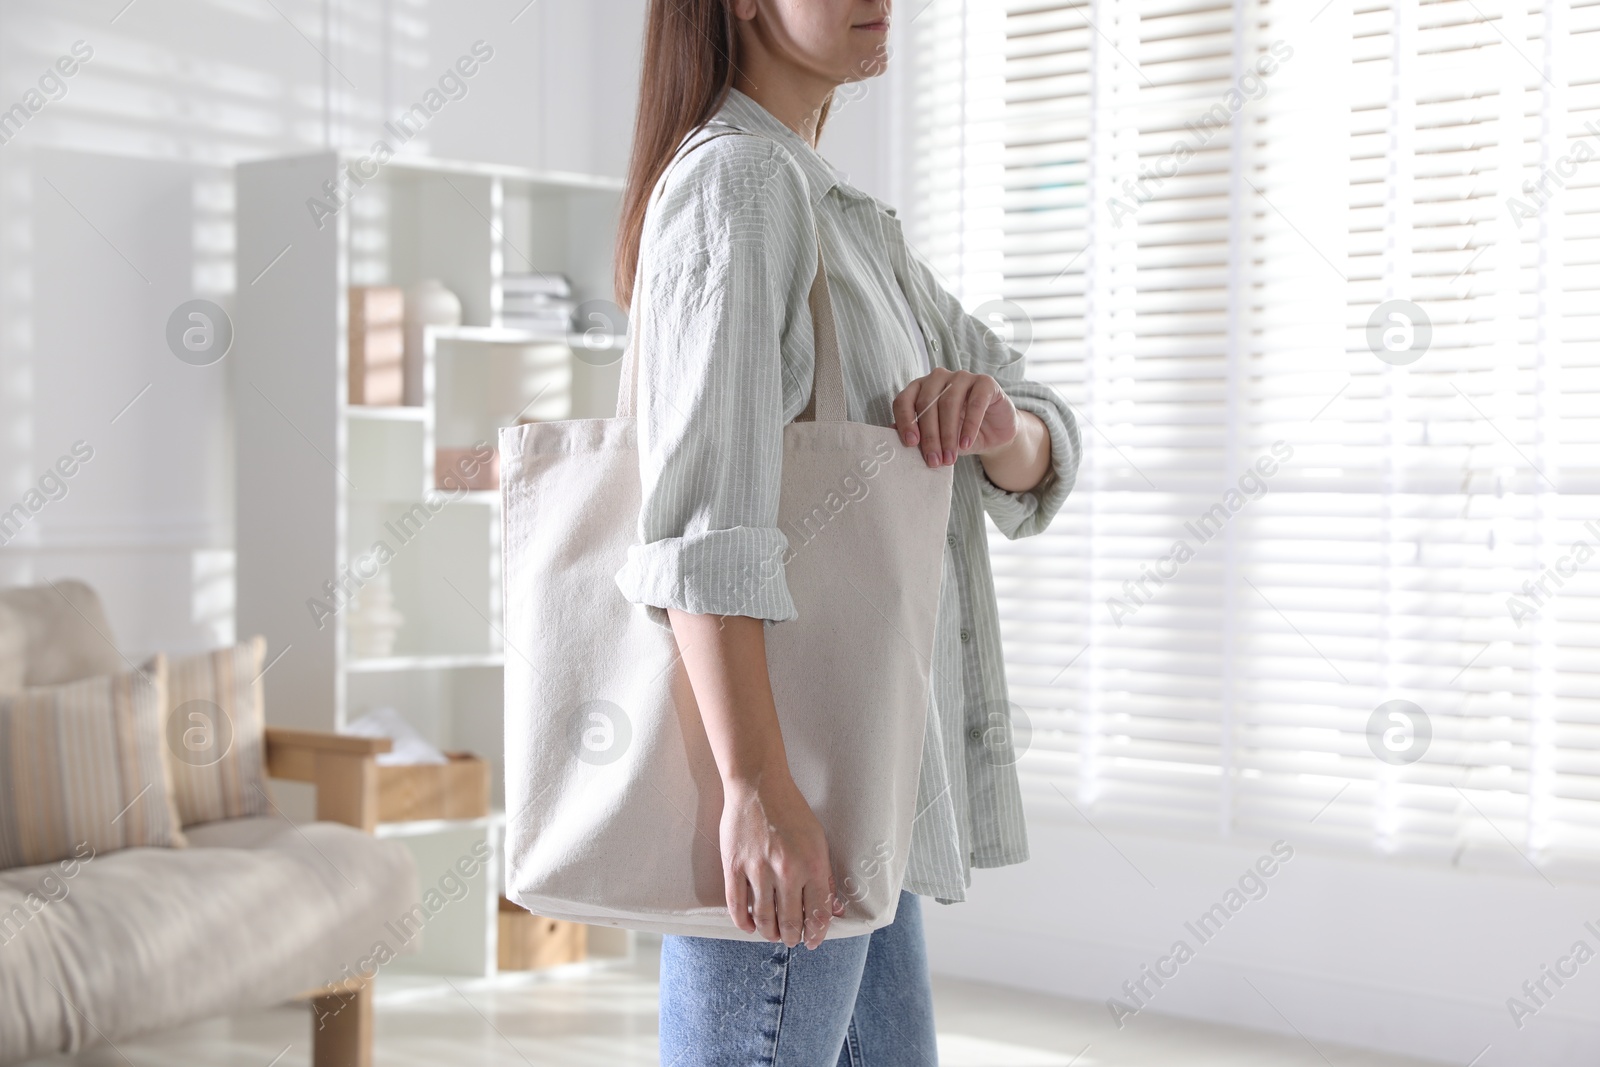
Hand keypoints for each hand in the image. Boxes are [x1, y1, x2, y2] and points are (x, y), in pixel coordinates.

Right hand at [720, 771, 844, 948]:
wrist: (759, 786)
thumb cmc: (792, 810)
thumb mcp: (818, 840)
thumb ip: (826, 877)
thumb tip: (835, 908)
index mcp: (813, 864)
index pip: (818, 912)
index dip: (817, 932)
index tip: (813, 940)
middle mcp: (787, 871)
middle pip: (791, 920)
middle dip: (792, 936)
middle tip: (791, 940)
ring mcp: (758, 869)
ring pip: (764, 917)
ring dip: (769, 932)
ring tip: (772, 934)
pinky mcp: (734, 865)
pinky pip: (737, 904)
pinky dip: (742, 921)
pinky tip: (748, 926)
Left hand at [892, 368, 1017, 467]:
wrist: (994, 434)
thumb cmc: (959, 434)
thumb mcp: (936, 438)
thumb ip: (917, 436)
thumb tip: (891, 439)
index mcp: (920, 388)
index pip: (904, 400)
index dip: (905, 421)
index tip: (910, 443)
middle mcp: (938, 378)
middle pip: (927, 403)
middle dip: (929, 436)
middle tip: (933, 460)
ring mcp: (962, 377)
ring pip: (949, 402)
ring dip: (948, 434)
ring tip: (949, 458)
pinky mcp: (985, 383)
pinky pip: (975, 403)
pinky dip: (969, 426)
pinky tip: (965, 444)